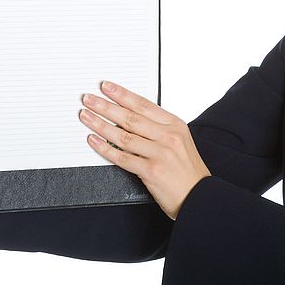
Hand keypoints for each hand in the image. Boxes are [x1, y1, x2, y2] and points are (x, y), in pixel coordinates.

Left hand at [80, 80, 210, 220]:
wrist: (199, 196)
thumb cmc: (187, 170)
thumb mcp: (180, 141)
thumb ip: (159, 129)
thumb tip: (129, 118)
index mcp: (175, 125)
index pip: (144, 105)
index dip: (123, 95)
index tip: (107, 87)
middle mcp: (169, 136)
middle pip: (131, 117)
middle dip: (106, 106)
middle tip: (89, 99)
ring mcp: (160, 153)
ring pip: (123, 135)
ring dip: (100, 124)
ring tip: (86, 117)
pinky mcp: (151, 171)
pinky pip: (122, 157)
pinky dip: (104, 148)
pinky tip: (93, 140)